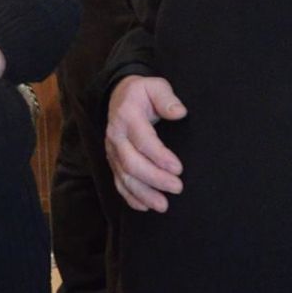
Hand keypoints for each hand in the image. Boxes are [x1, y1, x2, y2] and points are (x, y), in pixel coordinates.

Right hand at [106, 75, 186, 211]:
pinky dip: (130, 197)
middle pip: (132, 163)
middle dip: (155, 179)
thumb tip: (179, 112)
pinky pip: (118, 182)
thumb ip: (166, 98)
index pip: (143, 140)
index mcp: (127, 116)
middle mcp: (116, 136)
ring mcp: (111, 151)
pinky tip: (145, 206)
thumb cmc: (142, 93)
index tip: (179, 168)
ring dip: (144, 194)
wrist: (118, 96)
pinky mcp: (112, 161)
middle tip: (177, 188)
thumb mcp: (155, 86)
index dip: (160, 157)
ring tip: (163, 205)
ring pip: (124, 177)